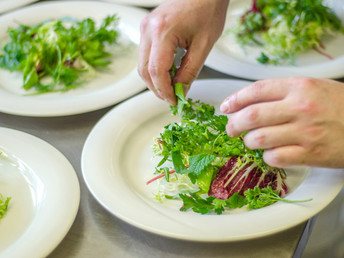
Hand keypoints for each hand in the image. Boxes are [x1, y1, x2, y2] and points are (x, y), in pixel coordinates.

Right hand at [138, 0, 228, 104]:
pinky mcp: (147, 28)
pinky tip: (168, 72)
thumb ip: (190, 72)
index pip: (156, 71)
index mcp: (163, 32)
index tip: (173, 101)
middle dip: (157, 89)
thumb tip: (181, 91)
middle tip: (172, 98)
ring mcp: (145, 27)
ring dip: (155, 79)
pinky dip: (154, 68)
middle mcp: (148, 29)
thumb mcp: (203, 45)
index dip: (164, 91)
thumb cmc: (208, 9)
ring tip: (172, 86)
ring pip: (141, 64)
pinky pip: (145, 55)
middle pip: (144, 71)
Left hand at [220, 78, 343, 167]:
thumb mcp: (314, 87)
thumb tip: (248, 102)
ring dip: (249, 142)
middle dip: (233, 125)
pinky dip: (267, 157)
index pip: (256, 90)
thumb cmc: (341, 105)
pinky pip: (275, 158)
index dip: (235, 99)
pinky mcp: (310, 154)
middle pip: (251, 116)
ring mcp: (305, 132)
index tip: (225, 107)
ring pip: (258, 139)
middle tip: (230, 129)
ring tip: (251, 141)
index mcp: (299, 87)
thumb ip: (283, 92)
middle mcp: (300, 107)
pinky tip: (271, 153)